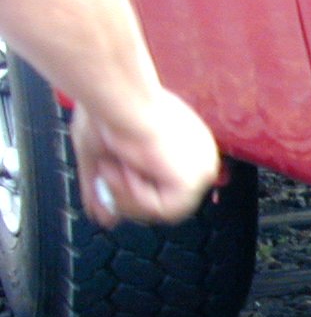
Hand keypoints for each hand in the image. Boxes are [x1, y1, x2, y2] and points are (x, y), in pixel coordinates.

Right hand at [71, 89, 218, 226]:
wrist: (116, 98)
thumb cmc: (108, 112)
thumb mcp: (103, 156)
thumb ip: (108, 188)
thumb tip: (103, 218)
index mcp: (184, 148)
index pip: (164, 187)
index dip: (131, 192)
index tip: (106, 179)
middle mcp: (198, 158)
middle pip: (164, 202)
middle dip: (126, 195)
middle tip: (106, 172)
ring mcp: (201, 169)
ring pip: (161, 210)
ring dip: (126, 193)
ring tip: (114, 166)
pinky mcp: (197, 178)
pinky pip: (162, 209)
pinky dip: (134, 194)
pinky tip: (127, 168)